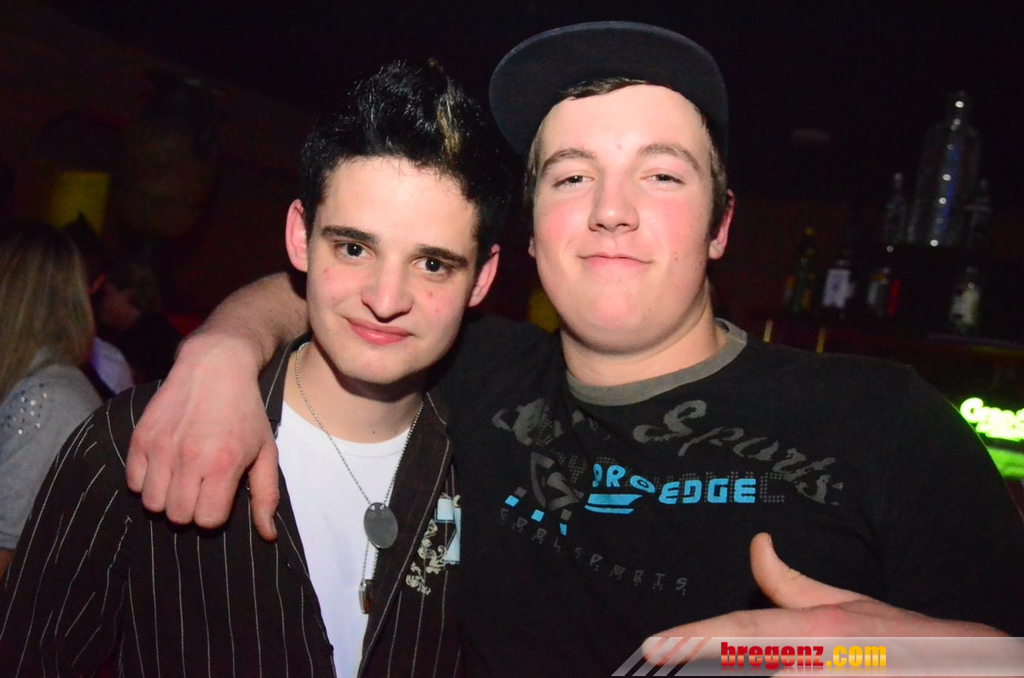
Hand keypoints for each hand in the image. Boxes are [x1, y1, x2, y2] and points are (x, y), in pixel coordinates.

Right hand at [126, 332, 279, 540]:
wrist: (214, 367)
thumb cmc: (245, 412)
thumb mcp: (265, 451)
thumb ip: (265, 496)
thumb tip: (268, 537)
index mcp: (223, 464)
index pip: (207, 521)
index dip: (214, 514)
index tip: (220, 496)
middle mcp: (189, 458)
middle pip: (177, 516)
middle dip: (190, 509)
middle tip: (201, 488)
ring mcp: (160, 448)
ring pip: (152, 504)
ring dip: (167, 498)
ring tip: (182, 478)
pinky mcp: (140, 438)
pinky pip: (134, 483)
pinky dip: (147, 482)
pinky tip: (165, 466)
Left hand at [644, 533, 1002, 662]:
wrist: (961, 670)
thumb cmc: (901, 640)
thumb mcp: (845, 606)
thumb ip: (790, 583)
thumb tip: (756, 545)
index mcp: (812, 633)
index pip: (739, 633)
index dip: (692, 639)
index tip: (655, 647)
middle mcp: (813, 664)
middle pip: (740, 668)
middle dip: (698, 666)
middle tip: (659, 666)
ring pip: (764, 676)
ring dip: (729, 672)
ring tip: (681, 671)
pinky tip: (741, 674)